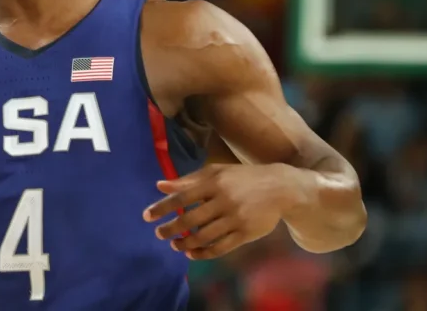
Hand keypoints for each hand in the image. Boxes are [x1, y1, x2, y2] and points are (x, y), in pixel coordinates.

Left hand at [143, 163, 287, 259]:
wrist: (280, 188)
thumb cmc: (241, 178)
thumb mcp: (215, 172)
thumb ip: (187, 180)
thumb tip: (159, 186)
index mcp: (213, 183)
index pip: (181, 197)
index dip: (162, 208)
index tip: (146, 216)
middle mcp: (223, 201)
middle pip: (190, 220)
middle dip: (170, 229)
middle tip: (159, 234)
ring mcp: (235, 219)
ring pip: (204, 236)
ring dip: (185, 243)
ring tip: (174, 244)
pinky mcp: (246, 234)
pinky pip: (220, 247)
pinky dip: (204, 253)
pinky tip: (192, 253)